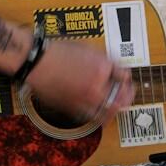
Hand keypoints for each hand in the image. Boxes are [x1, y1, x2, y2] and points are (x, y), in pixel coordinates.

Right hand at [21, 40, 135, 124]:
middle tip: (128, 95)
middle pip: (121, 97)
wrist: (37, 61)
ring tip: (118, 107)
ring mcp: (85, 99)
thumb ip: (102, 59)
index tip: (126, 79)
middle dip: (127, 96)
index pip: (124, 75)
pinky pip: (93, 117)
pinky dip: (100, 116)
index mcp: (102, 68)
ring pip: (109, 111)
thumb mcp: (86, 48)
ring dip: (116, 109)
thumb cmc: (57, 52)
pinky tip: (101, 114)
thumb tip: (112, 67)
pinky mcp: (74, 108)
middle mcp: (96, 86)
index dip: (126, 77)